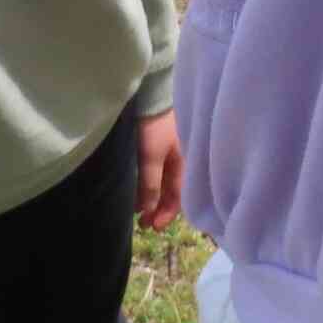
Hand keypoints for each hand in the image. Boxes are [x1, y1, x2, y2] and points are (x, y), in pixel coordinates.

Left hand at [134, 110, 183, 232]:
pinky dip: (150, 184)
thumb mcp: (152, 157)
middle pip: (171, 192)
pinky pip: (159, 172)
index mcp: (184, 165)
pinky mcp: (160, 145)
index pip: (178, 197)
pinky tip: (140, 189)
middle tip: (143, 223)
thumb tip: (149, 210)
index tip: (153, 227)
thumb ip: (151, 184)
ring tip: (138, 209)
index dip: (166, 214)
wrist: (151, 94)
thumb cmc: (155, 127)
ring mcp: (171, 152)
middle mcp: (180, 161)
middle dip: (158, 209)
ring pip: (164, 182)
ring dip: (153, 197)